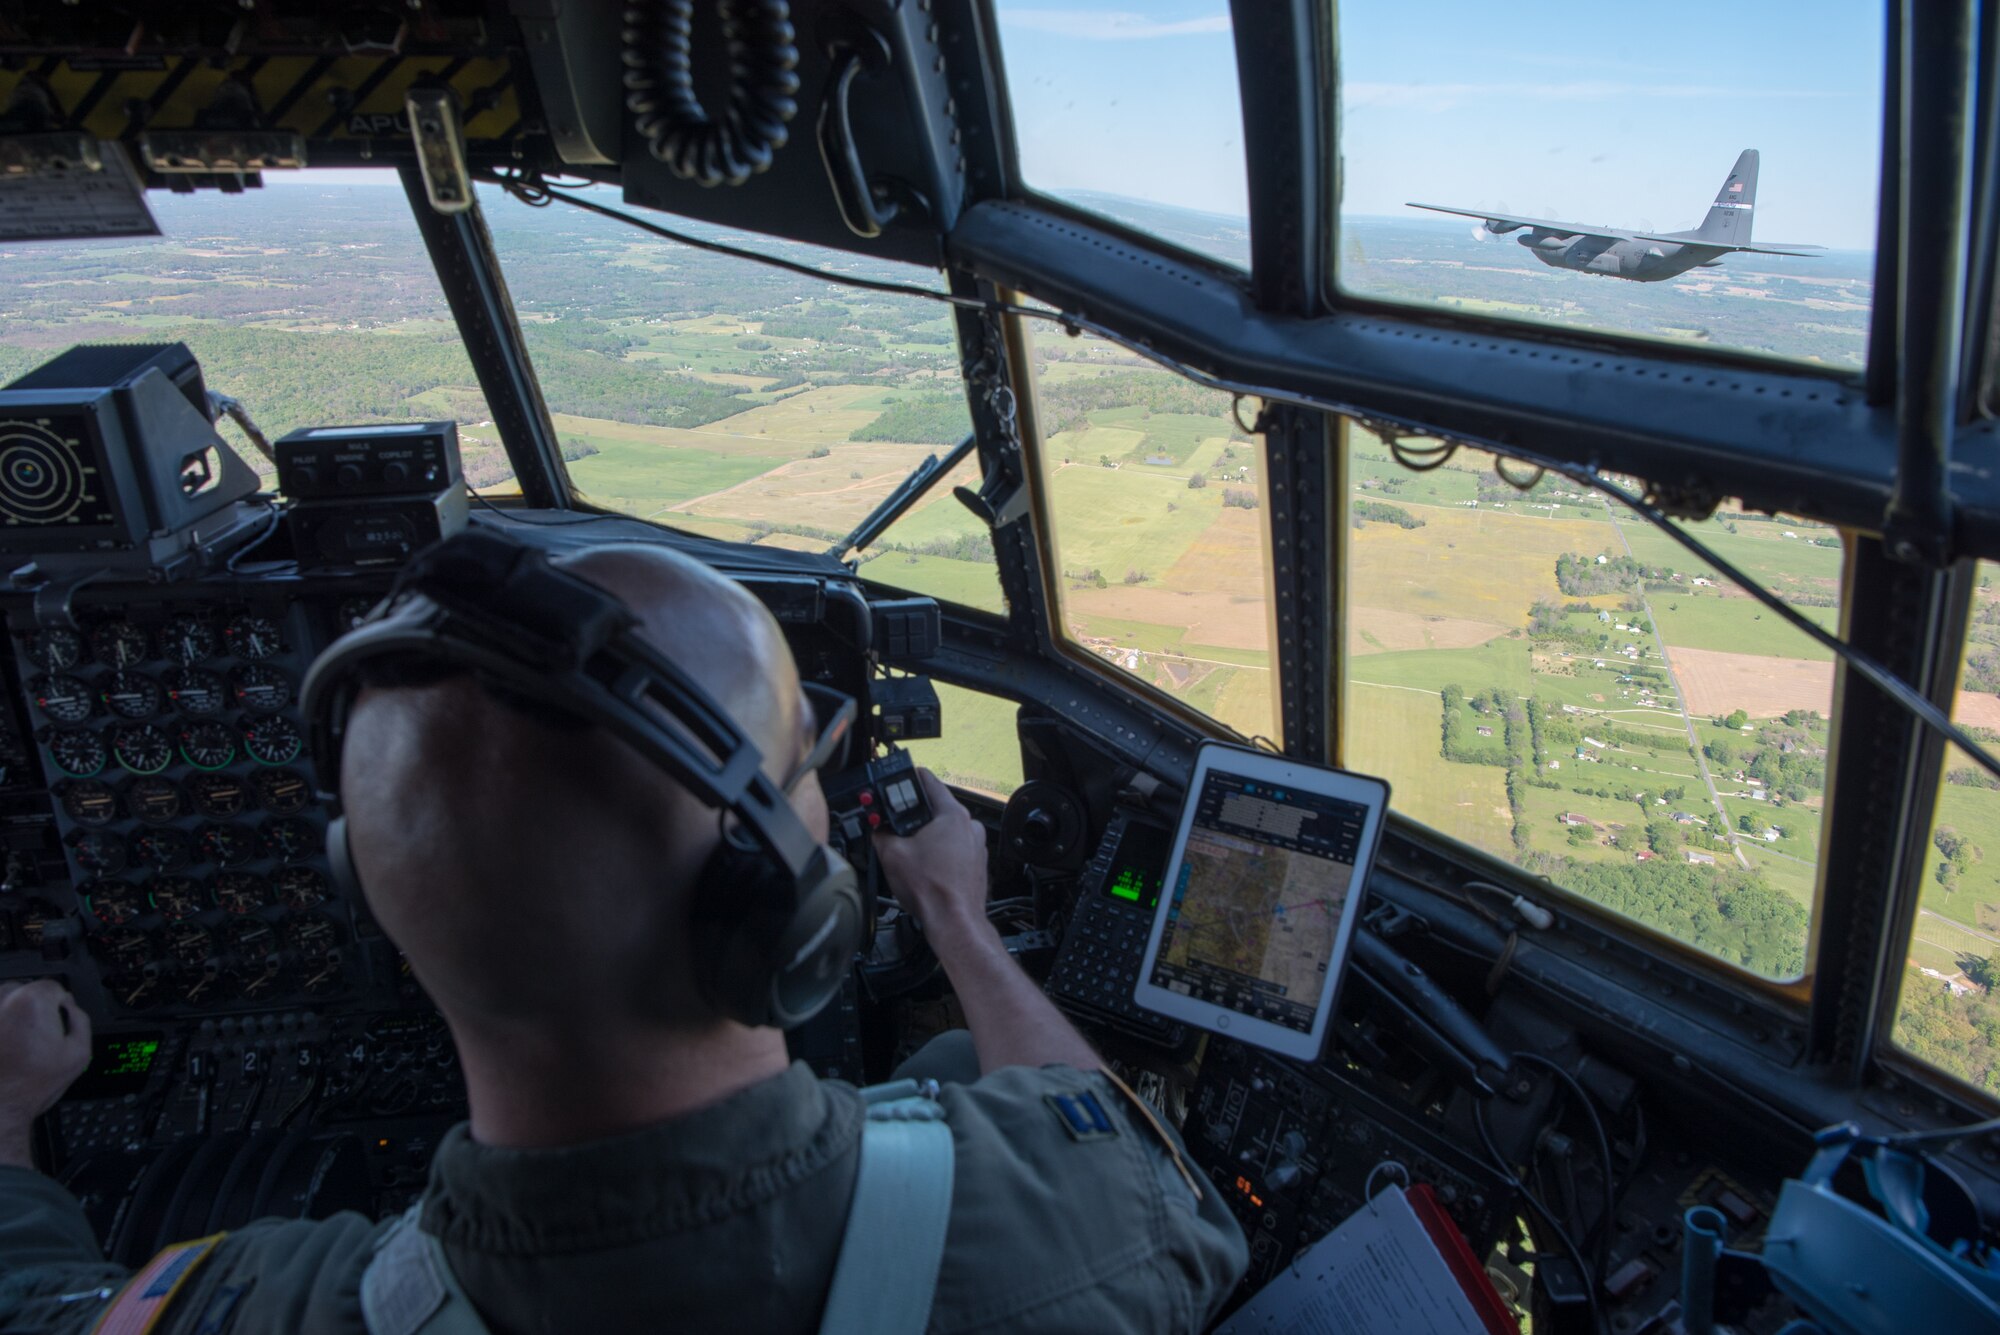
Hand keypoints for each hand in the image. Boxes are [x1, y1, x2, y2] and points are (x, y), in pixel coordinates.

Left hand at [0, 980, 89, 1166]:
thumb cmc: (30, 1085)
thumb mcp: (80, 1053)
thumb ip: (82, 1020)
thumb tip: (72, 1010)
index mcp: (32, 1001)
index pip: (54, 985)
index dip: (61, 1004)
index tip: (60, 1020)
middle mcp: (3, 1000)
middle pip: (26, 991)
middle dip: (35, 1009)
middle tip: (39, 1037)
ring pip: (4, 1003)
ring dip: (13, 1017)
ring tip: (18, 1045)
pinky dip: (1, 1030)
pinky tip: (5, 1048)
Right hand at [872, 769, 991, 948]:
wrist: (954, 922)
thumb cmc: (932, 890)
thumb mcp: (892, 854)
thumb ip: (881, 833)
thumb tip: (877, 829)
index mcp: (953, 816)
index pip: (929, 781)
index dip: (909, 777)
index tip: (899, 778)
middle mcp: (970, 827)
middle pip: (936, 809)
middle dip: (914, 815)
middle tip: (895, 822)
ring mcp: (976, 847)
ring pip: (945, 831)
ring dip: (927, 836)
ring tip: (909, 851)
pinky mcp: (976, 864)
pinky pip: (954, 849)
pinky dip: (939, 853)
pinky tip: (925, 868)